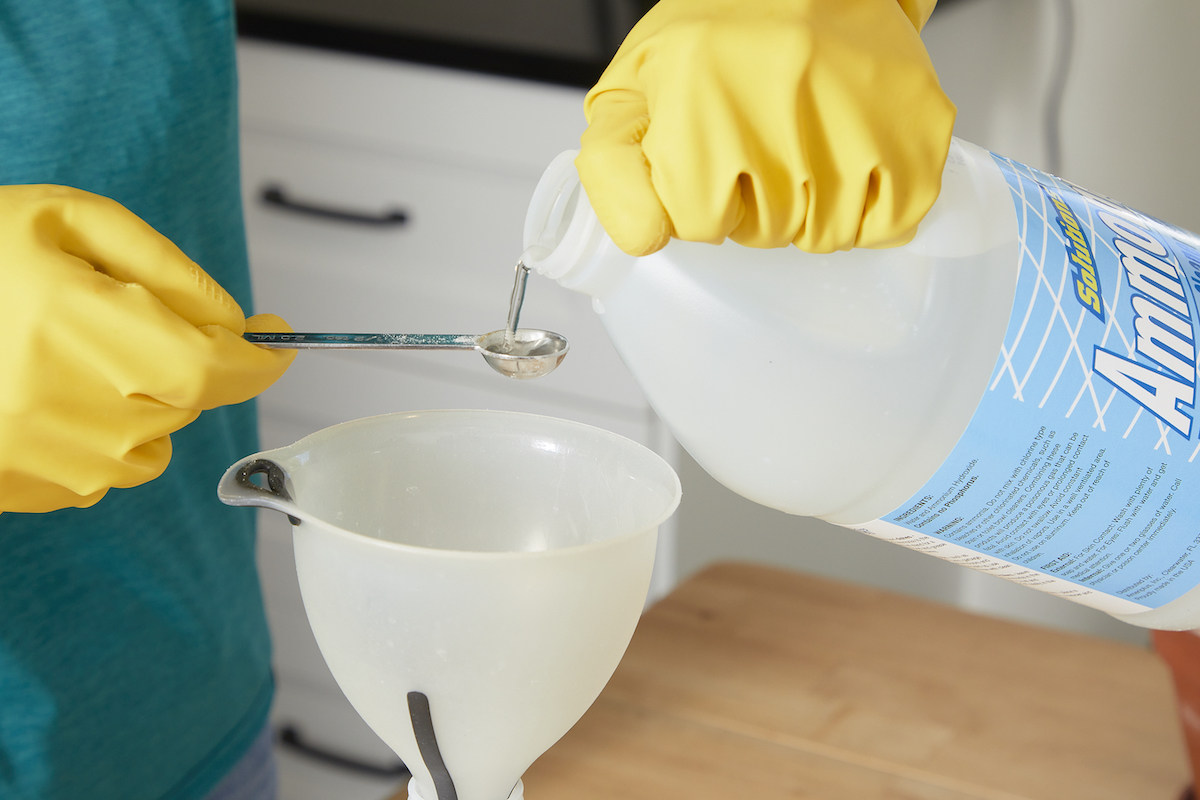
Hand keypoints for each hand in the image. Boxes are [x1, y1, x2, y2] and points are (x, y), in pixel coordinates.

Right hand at [0, 185, 295, 512]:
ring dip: (140, 400)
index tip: (276, 340)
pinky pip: (105, 469)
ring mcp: (45, 459)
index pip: (214, 367)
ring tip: (64, 354)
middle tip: (111, 316)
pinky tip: (37, 391)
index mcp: (78, 326)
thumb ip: (166, 270)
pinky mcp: (27, 489)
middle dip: (179, 359)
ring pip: (154, 441)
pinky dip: (98, 432)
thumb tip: (238, 324)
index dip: (258, 358)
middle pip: (187, 399)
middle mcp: (68, 406)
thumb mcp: (66, 221)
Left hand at [577, 0, 954, 254]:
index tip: (708, 161)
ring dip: (812, 209)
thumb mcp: (635, 86)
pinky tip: (852, 164)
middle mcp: (777, 99)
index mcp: (697, 92)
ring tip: (805, 144)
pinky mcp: (915, 123)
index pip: (698, 221)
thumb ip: (613, 166)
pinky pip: (890, 221)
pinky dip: (871, 213)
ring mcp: (854, 113)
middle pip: (764, 231)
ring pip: (826, 234)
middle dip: (756, 204)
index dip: (700, 202)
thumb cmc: (717, 34)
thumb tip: (644, 236)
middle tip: (761, 140)